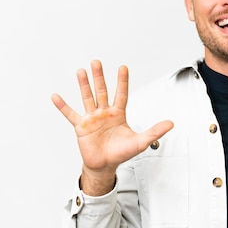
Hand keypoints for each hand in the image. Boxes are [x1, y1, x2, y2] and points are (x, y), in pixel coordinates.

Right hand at [51, 60, 173, 194]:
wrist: (105, 165)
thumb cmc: (121, 153)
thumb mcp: (141, 142)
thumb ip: (154, 131)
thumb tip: (170, 124)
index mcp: (118, 114)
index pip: (121, 94)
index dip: (122, 81)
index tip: (123, 67)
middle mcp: (104, 113)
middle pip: (102, 91)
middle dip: (99, 77)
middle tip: (97, 62)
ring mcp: (92, 118)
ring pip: (87, 98)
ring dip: (83, 85)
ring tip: (81, 71)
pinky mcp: (81, 127)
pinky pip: (70, 114)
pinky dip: (63, 106)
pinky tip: (56, 97)